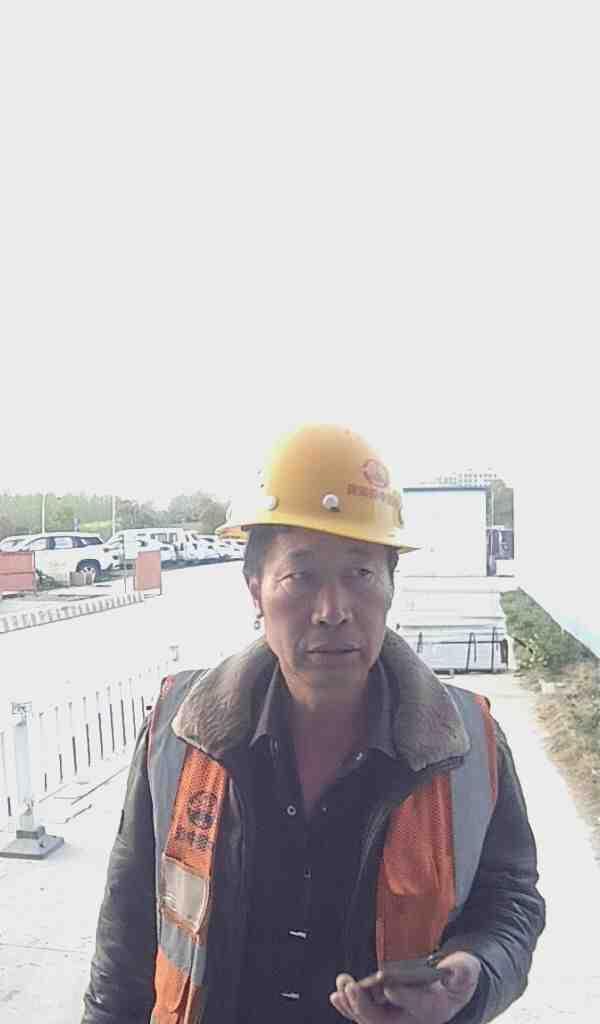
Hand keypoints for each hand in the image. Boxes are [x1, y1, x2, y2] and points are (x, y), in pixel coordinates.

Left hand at [329, 952, 480, 1022]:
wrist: (449, 989)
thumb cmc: (456, 979)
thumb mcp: (464, 972)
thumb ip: (461, 971)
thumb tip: (453, 971)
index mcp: (434, 1010)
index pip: (418, 1006)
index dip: (403, 998)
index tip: (389, 985)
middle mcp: (411, 1019)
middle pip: (384, 1020)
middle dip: (364, 1006)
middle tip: (351, 987)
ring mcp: (395, 1016)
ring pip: (370, 1018)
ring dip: (352, 1004)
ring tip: (342, 987)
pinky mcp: (383, 1009)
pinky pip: (364, 1013)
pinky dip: (350, 1004)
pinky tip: (338, 995)